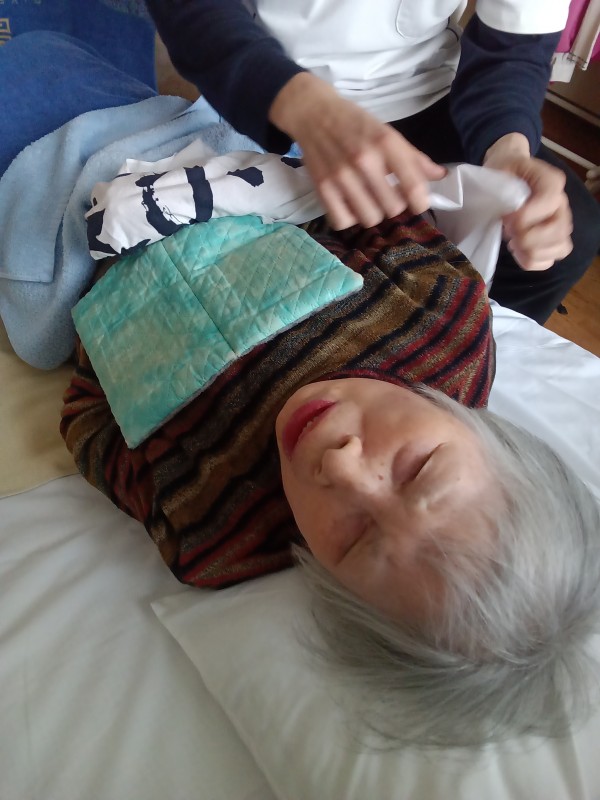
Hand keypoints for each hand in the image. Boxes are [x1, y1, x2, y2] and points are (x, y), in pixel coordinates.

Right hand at [269, 72, 445, 228]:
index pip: (413, 186)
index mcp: (386, 143)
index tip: (417, 203)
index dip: (421, 203)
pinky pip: (343, 221)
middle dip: (394, 206)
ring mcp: (341, 175)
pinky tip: (350, 206)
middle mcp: (364, 159)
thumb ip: (414, 158)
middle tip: (388, 196)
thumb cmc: (355, 124)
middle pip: (393, 208)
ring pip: (370, 218)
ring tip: (369, 201)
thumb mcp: (387, 133)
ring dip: (373, 213)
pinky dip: (349, 218)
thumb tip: (441, 176)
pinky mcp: (322, 187)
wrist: (313, 113)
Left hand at [484, 134, 572, 270]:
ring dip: (530, 251)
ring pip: (559, 248)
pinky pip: (549, 261)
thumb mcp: (501, 167)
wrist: (510, 173)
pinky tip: (518, 251)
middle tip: (509, 232)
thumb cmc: (505, 172)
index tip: (506, 218)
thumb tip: (506, 213)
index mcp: (552, 181)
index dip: (525, 216)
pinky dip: (531, 261)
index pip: (549, 202)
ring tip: (513, 242)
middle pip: (558, 231)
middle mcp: (562, 204)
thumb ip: (504, 186)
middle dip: (528, 238)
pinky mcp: (553, 242)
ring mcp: (561, 224)